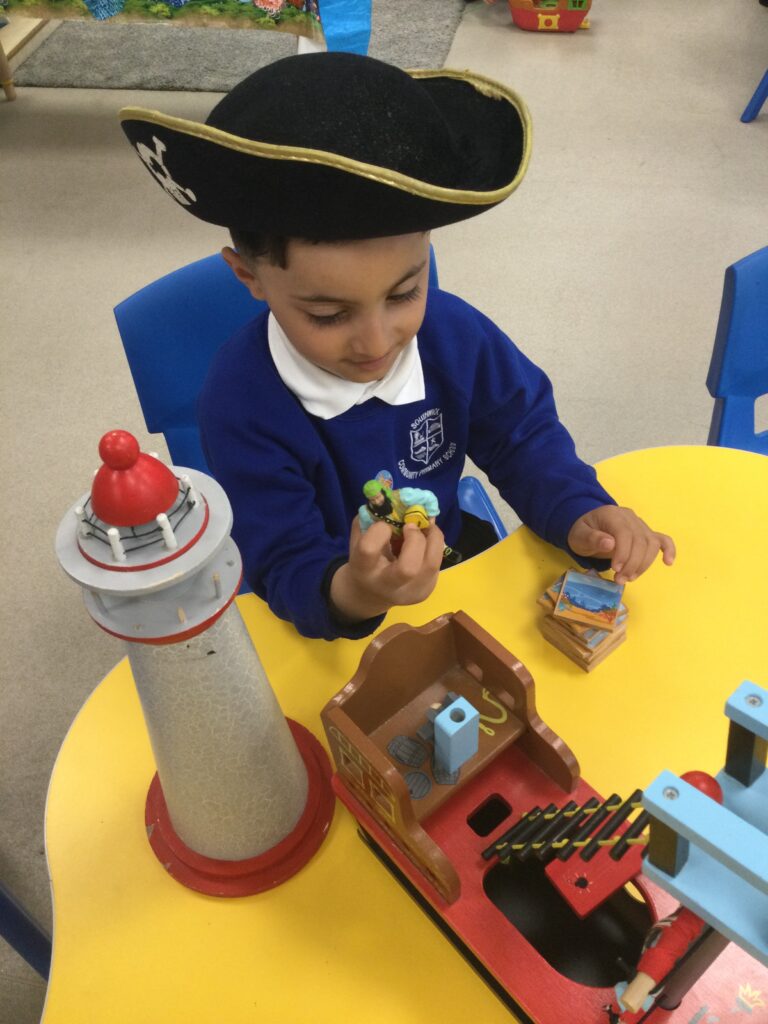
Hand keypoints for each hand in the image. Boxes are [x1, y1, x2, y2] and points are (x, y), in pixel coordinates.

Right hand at [330, 519, 444, 622]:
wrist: (370, 592)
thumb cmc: (365, 558)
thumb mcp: (360, 537)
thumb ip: (373, 518)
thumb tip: (398, 497)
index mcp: (363, 569)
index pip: (369, 549)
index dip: (379, 530)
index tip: (384, 525)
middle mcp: (386, 586)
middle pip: (408, 568)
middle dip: (415, 539)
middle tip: (411, 525)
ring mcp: (409, 592)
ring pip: (431, 564)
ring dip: (433, 537)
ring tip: (426, 526)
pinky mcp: (425, 591)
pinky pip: (437, 562)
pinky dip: (434, 545)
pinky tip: (426, 540)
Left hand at [567, 505, 675, 584]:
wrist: (589, 527)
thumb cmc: (583, 532)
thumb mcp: (579, 536)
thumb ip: (592, 538)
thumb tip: (610, 543)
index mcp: (612, 515)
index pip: (624, 533)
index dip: (623, 553)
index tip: (615, 569)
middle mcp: (629, 517)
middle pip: (640, 540)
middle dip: (632, 564)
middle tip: (620, 579)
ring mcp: (640, 525)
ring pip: (652, 543)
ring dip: (644, 564)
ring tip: (629, 578)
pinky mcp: (647, 534)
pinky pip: (663, 539)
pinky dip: (669, 550)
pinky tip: (668, 563)